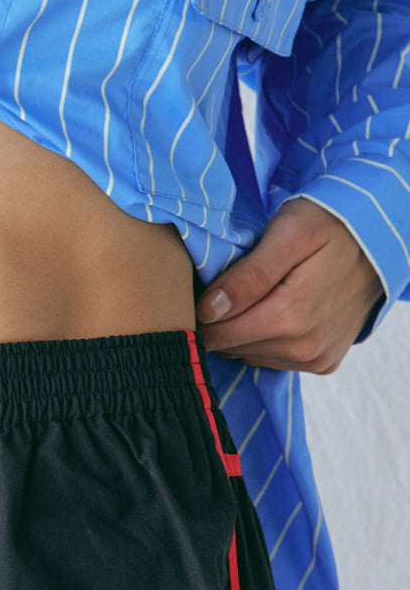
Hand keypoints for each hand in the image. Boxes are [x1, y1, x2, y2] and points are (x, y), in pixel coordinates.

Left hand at [194, 196, 384, 372]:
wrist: (382, 240)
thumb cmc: (331, 225)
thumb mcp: (288, 234)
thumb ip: (248, 275)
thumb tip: (209, 310)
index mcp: (289, 318)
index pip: (216, 334)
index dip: (205, 310)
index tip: (211, 285)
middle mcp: (303, 349)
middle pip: (232, 347)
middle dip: (225, 319)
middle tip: (238, 285)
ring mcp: (315, 359)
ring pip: (251, 355)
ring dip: (247, 329)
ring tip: (262, 295)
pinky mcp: (323, 363)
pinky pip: (274, 360)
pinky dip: (268, 339)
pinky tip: (279, 311)